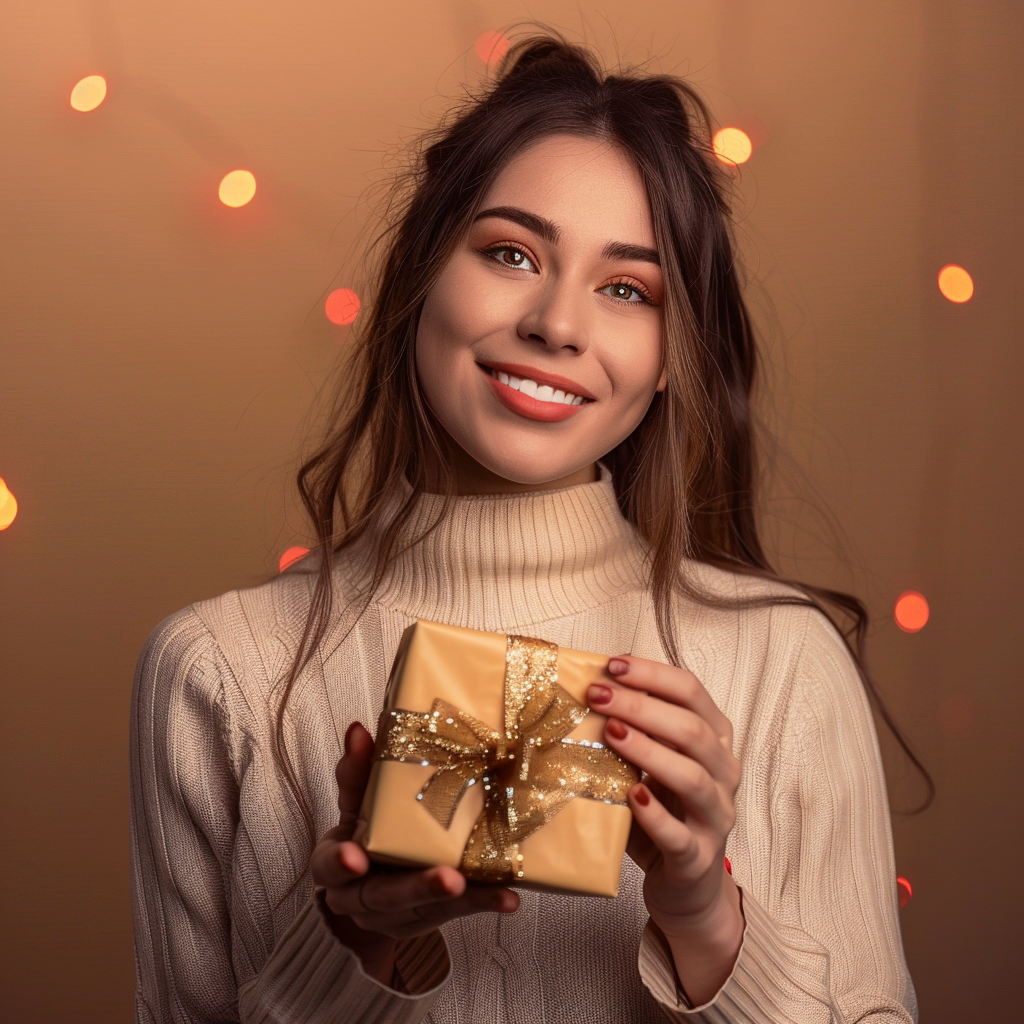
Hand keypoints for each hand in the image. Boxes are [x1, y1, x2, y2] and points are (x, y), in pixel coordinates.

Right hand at [310, 722, 519, 983]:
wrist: (369, 883)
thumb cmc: (362, 833)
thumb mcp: (356, 805)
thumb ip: (357, 774)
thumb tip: (359, 730)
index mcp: (336, 866)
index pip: (329, 867)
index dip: (340, 863)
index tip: (354, 857)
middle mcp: (361, 899)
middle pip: (385, 897)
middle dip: (419, 887)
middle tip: (450, 879)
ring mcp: (395, 916)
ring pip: (427, 910)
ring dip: (464, 900)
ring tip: (497, 890)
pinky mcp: (427, 919)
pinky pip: (455, 914)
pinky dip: (483, 902)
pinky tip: (509, 896)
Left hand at [587, 656, 741, 936]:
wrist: (688, 886)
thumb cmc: (664, 812)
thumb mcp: (651, 764)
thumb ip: (634, 731)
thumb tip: (588, 688)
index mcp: (714, 740)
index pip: (692, 692)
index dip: (652, 674)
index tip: (612, 665)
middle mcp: (724, 773)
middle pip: (691, 729)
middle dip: (642, 706)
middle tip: (597, 695)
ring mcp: (716, 817)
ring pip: (693, 776)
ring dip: (648, 750)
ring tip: (610, 733)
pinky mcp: (698, 858)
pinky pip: (679, 834)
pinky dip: (654, 813)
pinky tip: (630, 794)